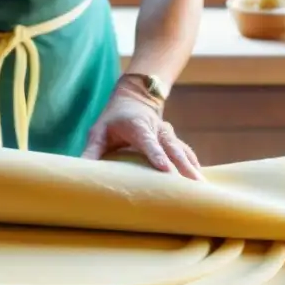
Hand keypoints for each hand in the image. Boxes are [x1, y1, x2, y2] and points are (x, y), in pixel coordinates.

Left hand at [81, 83, 201, 179]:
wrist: (135, 98)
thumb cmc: (113, 119)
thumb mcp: (98, 131)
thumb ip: (92, 151)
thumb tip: (81, 171)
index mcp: (138, 126)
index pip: (148, 142)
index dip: (157, 155)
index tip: (166, 169)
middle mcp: (157, 130)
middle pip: (172, 148)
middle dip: (183, 166)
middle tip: (194, 183)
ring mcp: (168, 134)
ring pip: (182, 151)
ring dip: (192, 167)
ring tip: (202, 186)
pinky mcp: (174, 140)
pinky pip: (186, 152)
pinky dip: (194, 164)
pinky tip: (201, 180)